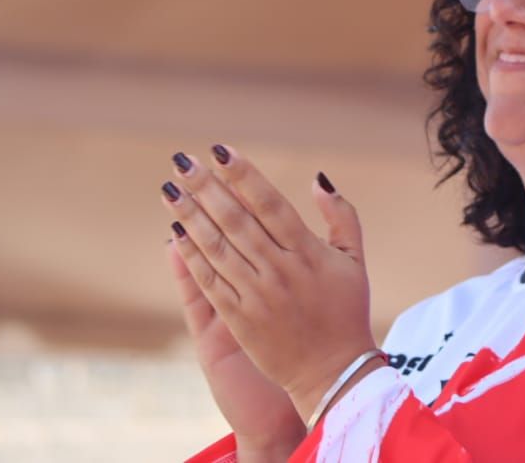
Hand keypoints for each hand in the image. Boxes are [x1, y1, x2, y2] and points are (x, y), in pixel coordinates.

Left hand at [161, 147, 378, 422]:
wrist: (334, 372)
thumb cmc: (347, 311)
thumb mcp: (354, 260)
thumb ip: (341, 217)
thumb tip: (318, 180)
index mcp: (308, 253)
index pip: (270, 204)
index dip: (244, 176)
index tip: (221, 151)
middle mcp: (280, 270)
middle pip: (236, 220)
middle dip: (207, 188)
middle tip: (183, 161)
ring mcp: (256, 295)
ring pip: (217, 247)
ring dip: (190, 217)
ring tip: (170, 190)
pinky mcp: (239, 318)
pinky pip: (209, 281)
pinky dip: (191, 257)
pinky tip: (176, 234)